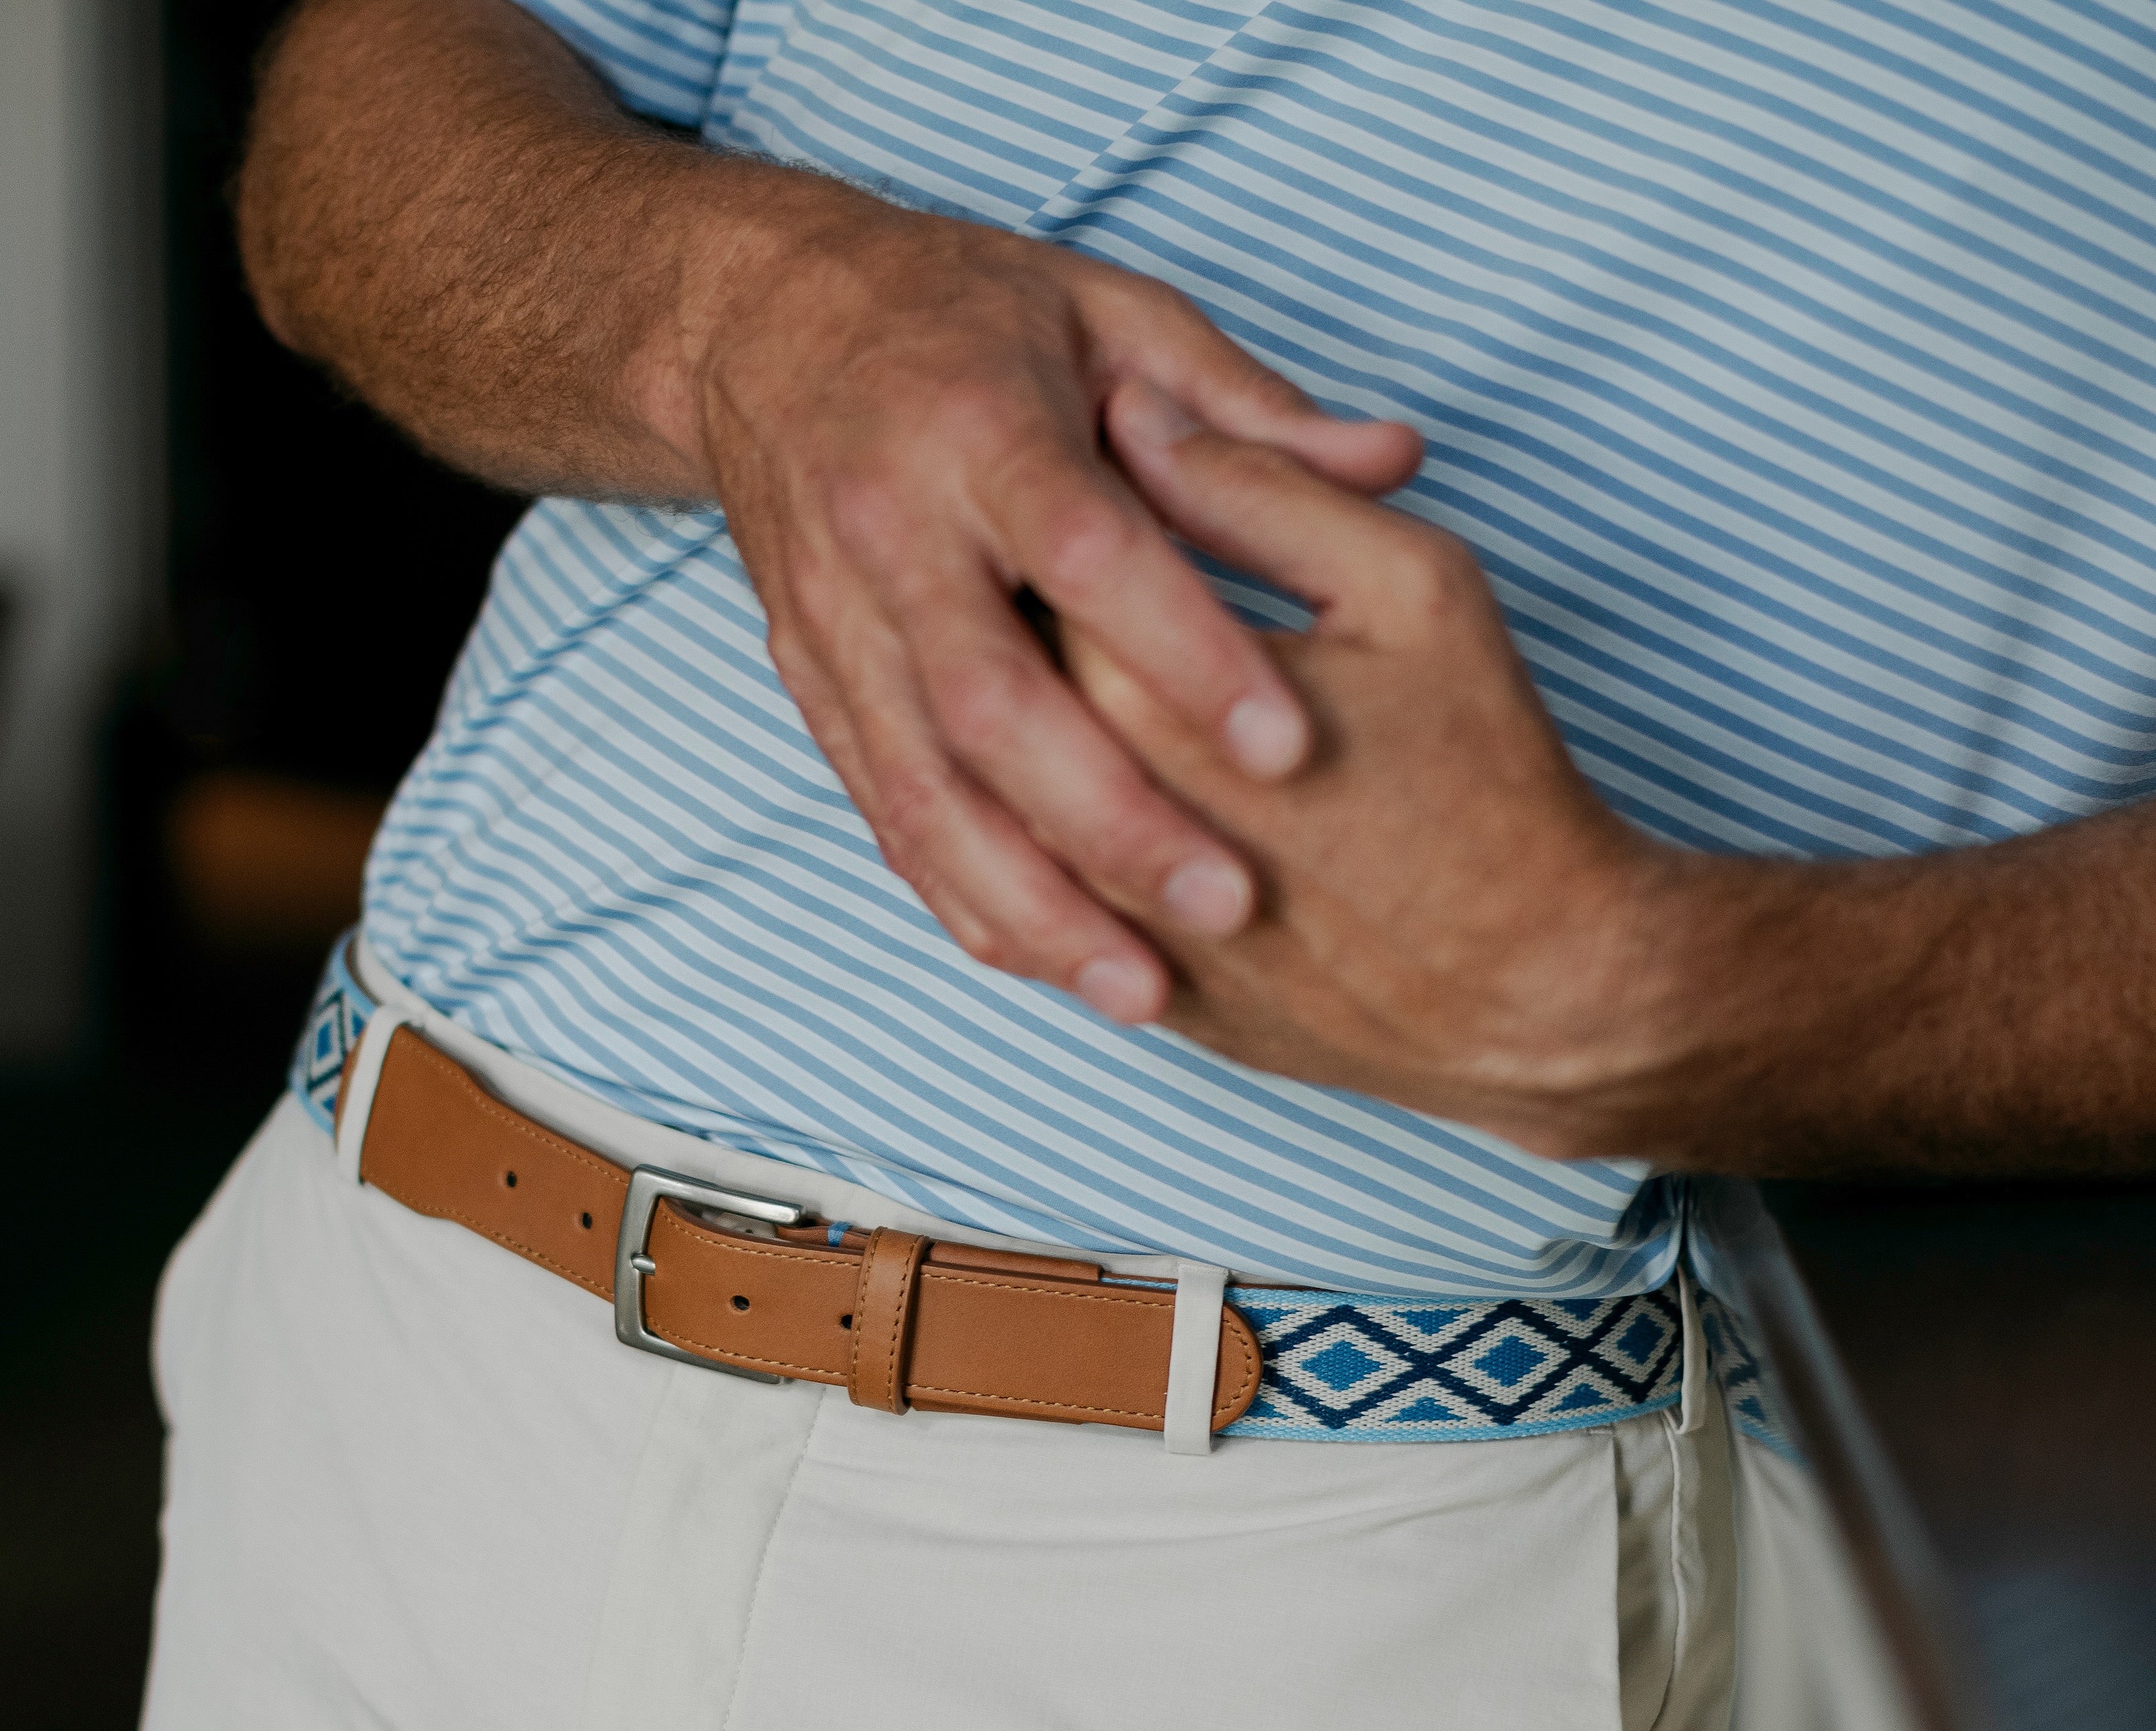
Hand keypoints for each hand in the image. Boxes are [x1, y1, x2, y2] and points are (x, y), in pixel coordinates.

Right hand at [672, 194, 1420, 1021]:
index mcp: (976, 428)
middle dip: (1111, 820)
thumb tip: (1396, 456)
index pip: (1087, 554)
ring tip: (1144, 990)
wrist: (759, 323)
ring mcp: (835, 623)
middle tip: (1230, 904)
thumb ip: (1246, 409)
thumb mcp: (1109, 316)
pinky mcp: (811, 685)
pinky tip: (1052, 965)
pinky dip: (963, 899)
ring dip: (1033, 903)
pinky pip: (884, 813)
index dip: (1185, 656)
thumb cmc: (965, 318)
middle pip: (992, 703)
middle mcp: (890, 534)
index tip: (1290, 752)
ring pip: (925, 790)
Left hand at [1060, 382, 1697, 1158]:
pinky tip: (1102, 801)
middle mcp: (1090, 821)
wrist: (1540, 995)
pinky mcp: (1136, 998)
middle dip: (1031, 611)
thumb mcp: (1410, 590)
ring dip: (1029, 741)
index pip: (1038, 567)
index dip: (1068, 503)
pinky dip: (1056, 854)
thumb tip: (1138, 414)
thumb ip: (1265, 490)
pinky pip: (1055, 916)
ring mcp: (1107, 928)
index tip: (1097, 467)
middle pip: (1002, 682)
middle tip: (1082, 565)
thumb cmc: (1493, 776)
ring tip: (1098, 679)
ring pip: (1012, 810)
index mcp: (1139, 697)